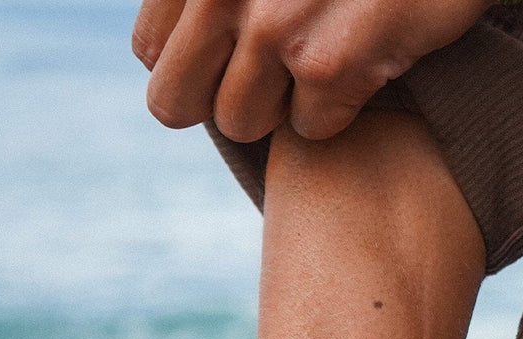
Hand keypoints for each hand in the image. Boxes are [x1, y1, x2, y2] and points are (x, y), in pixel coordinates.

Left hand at [133, 0, 493, 142]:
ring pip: (241, 125)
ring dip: (284, 107)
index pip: (150, 52)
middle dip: (223, 100)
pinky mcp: (332, 62)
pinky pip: (310, 131)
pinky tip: (371, 57)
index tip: (233, 57)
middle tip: (271, 79)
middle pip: (175, 105)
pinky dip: (343, 110)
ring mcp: (275, 24)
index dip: (193, 67)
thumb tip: (163, 57)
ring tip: (327, 55)